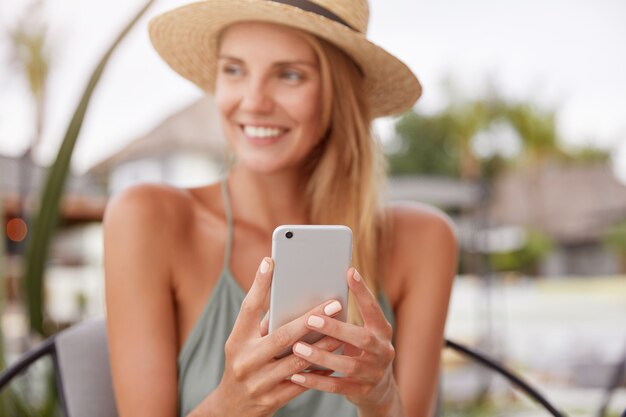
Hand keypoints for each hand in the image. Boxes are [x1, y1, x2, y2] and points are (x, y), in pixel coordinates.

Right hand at [201, 257, 343, 416]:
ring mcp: (259, 382)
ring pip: (298, 361)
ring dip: (324, 345)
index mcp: (236, 340)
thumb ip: (262, 323)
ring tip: (343, 330)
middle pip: (282, 336)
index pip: (248, 308)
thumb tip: (288, 296)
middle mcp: (245, 360)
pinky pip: (302, 383)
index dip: (259, 284)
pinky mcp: (272, 400)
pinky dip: (320, 371)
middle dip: (311, 319)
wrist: (232, 408)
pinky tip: (336, 358)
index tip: (271, 261)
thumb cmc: (244, 363)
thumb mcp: (243, 342)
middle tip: (335, 304)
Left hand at [288, 268, 398, 413]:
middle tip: (311, 319)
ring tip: (298, 347)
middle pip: (362, 338)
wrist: (379, 390)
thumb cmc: (360, 350)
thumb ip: (344, 318)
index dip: (363, 291)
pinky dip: (316, 380)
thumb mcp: (360, 332)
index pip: (373, 308)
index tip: (349, 272)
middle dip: (336, 328)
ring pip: (348, 364)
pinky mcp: (361, 392)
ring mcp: (373, 373)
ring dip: (321, 355)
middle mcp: (382, 351)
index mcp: (382, 330)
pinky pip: (336, 386)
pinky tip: (297, 375)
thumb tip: (314, 294)